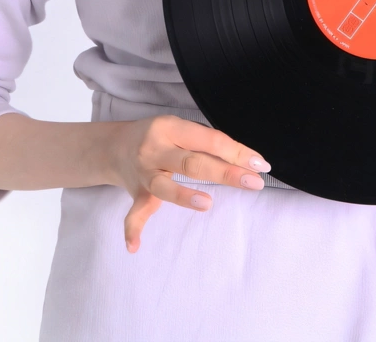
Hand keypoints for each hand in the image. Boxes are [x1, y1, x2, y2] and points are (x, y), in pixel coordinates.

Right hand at [108, 115, 271, 252]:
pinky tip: (135, 246)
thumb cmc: (159, 136)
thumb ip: (204, 142)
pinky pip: (134, 213)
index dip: (236, 152)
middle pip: (192, 163)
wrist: (114, 146)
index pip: (209, 140)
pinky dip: (133, 229)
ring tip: (206, 204)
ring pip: (164, 186)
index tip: (260, 165)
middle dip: (225, 173)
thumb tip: (241, 160)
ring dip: (184, 196)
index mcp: (170, 128)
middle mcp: (155, 149)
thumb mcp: (179, 128)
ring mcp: (144, 174)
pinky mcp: (135, 195)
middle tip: (254, 183)